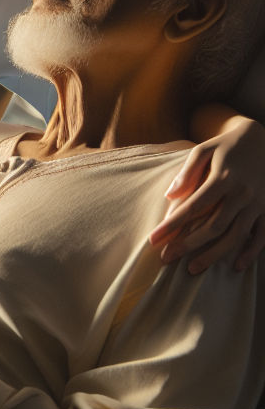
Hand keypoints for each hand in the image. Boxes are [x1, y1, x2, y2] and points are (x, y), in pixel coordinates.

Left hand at [150, 117, 264, 272]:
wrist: (264, 140)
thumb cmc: (226, 146)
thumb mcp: (203, 150)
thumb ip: (187, 172)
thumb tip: (169, 196)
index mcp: (224, 177)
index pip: (194, 206)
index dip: (173, 225)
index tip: (154, 240)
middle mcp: (243, 193)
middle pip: (214, 226)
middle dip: (189, 244)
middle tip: (167, 258)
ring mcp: (259, 204)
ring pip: (236, 236)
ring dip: (214, 255)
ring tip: (192, 269)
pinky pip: (261, 236)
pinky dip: (250, 253)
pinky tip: (236, 267)